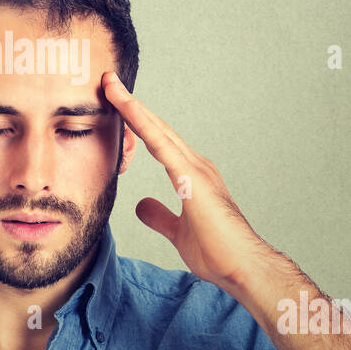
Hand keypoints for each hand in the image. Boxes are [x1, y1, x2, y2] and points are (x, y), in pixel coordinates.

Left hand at [102, 71, 273, 293]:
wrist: (242, 268)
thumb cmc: (218, 253)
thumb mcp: (177, 232)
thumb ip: (159, 216)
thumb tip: (140, 204)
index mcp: (191, 175)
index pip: (157, 141)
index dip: (137, 121)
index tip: (115, 103)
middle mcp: (195, 165)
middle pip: (156, 128)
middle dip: (130, 105)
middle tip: (108, 81)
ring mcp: (195, 169)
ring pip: (157, 130)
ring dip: (132, 106)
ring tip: (110, 85)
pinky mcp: (193, 178)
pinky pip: (162, 145)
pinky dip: (143, 124)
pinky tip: (128, 108)